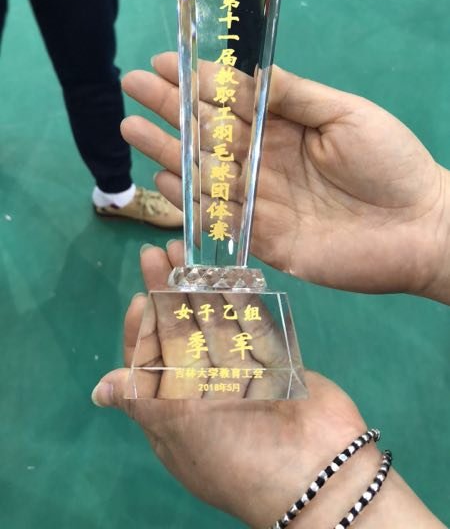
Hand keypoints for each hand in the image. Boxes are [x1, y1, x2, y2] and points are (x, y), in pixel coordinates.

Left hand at [91, 244, 372, 527]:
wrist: (317, 470)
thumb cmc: (237, 450)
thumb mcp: (179, 426)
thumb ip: (143, 395)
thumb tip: (100, 390)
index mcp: (177, 414)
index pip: (149, 365)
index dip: (142, 331)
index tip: (139, 300)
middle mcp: (206, 393)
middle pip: (180, 334)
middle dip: (166, 294)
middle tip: (158, 254)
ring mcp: (244, 376)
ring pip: (214, 323)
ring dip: (199, 287)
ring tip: (186, 251)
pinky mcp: (276, 363)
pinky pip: (252, 326)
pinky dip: (239, 301)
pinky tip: (228, 273)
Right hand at [121, 53, 449, 302]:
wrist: (421, 228)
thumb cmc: (389, 162)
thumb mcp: (344, 114)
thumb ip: (294, 95)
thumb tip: (243, 71)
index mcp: (286, 124)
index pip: (231, 99)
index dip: (197, 80)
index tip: (162, 60)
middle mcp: (265, 158)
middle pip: (209, 133)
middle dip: (170, 108)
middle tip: (131, 85)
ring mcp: (263, 199)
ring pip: (206, 173)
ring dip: (168, 151)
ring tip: (131, 128)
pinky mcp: (265, 239)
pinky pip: (220, 218)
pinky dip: (191, 202)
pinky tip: (163, 181)